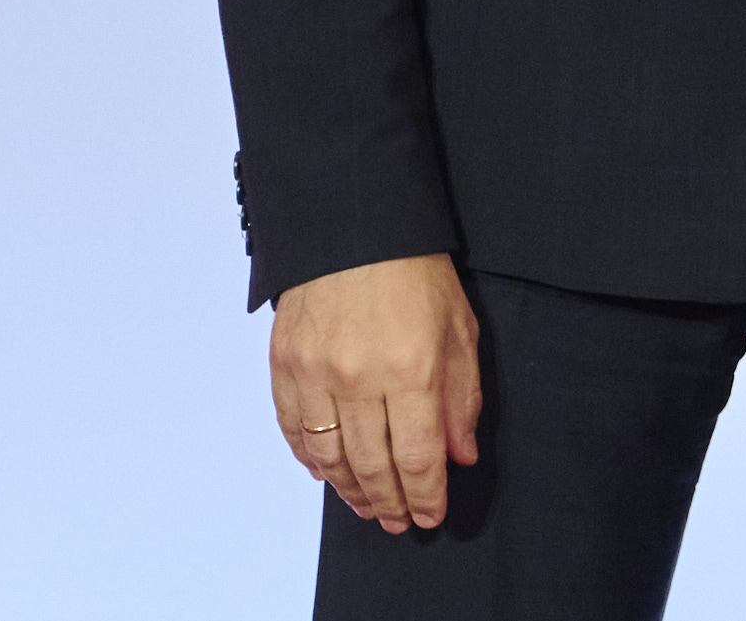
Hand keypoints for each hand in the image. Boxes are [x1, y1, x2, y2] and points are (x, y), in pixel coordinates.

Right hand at [270, 253, 480, 532]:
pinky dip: (310, 458)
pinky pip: (293, 429)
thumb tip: (459, 454)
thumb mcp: (458, 328)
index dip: (425, 496)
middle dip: (389, 502)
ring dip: (349, 490)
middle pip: (372, 466)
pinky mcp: (284, 364)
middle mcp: (359, 378)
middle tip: (397, 521)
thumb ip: (461, 396)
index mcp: (411, 369)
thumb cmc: (413, 270)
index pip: (418, 458)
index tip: (430, 515)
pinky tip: (327, 473)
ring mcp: (315, 373)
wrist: (353, 224)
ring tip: (366, 505)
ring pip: (330, 457)